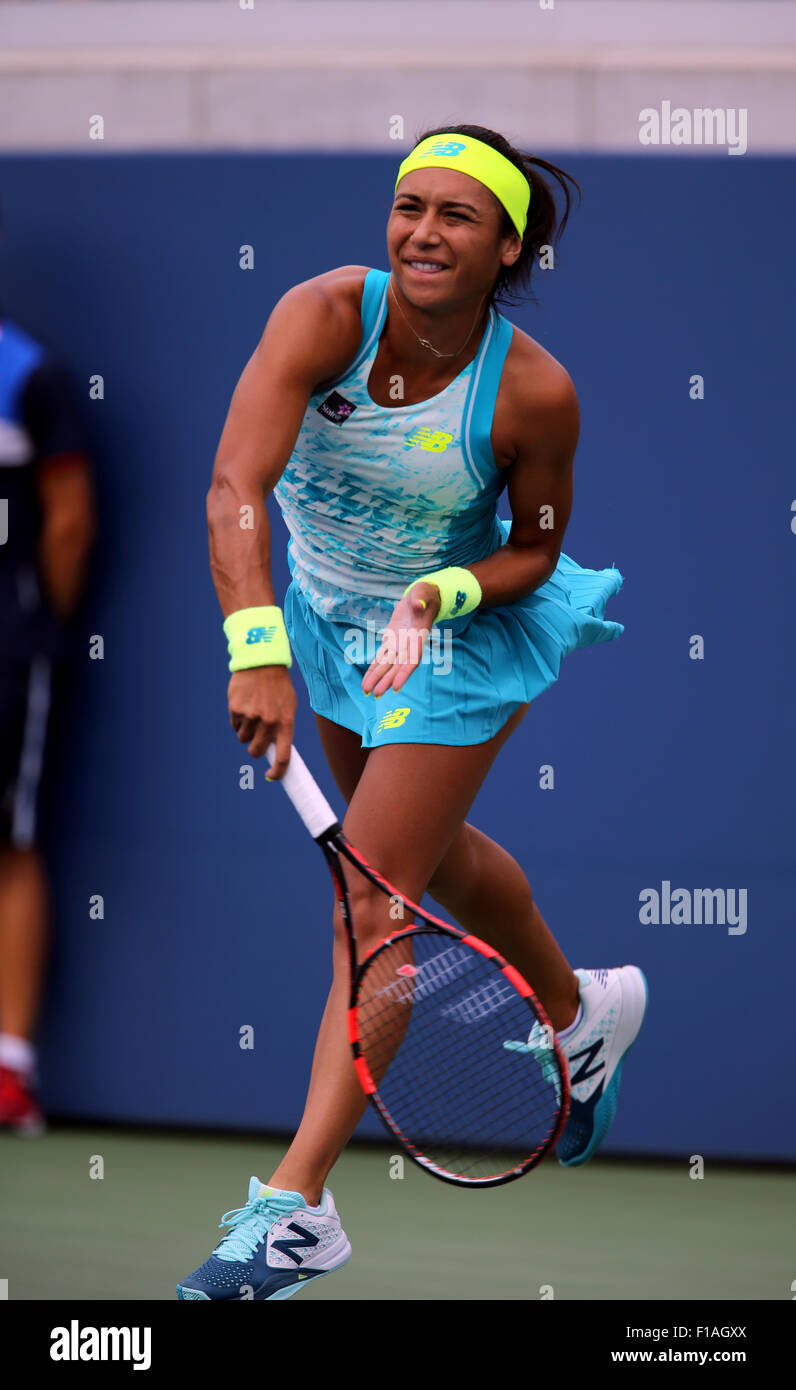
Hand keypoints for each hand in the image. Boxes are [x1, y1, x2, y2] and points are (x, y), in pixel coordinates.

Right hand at [228, 665, 296, 778]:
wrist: (262, 662)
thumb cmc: (278, 687)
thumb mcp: (288, 706)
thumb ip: (282, 727)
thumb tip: (274, 751)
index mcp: (286, 723)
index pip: (283, 756)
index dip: (277, 772)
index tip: (271, 776)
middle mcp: (269, 722)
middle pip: (256, 751)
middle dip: (255, 749)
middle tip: (256, 738)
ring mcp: (251, 716)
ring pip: (243, 738)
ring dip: (246, 731)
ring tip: (252, 712)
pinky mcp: (236, 709)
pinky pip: (234, 725)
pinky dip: (237, 720)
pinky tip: (244, 704)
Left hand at [362, 582, 440, 698]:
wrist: (422, 597)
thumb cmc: (425, 594)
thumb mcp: (424, 593)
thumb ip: (421, 600)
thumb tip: (418, 606)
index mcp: (418, 636)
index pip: (412, 658)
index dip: (404, 673)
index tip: (396, 687)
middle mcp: (409, 645)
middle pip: (397, 667)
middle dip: (386, 681)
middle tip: (375, 694)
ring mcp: (399, 644)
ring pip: (387, 665)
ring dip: (377, 678)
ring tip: (366, 692)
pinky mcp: (391, 640)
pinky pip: (381, 657)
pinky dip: (374, 668)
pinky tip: (367, 679)